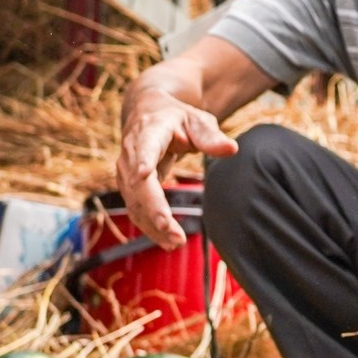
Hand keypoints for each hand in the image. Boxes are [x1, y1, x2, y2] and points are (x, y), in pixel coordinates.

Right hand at [115, 81, 238, 247]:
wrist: (147, 114)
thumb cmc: (177, 118)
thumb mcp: (197, 120)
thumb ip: (212, 136)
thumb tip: (232, 149)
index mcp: (149, 131)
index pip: (144, 147)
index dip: (143, 160)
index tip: (144, 173)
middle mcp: (131, 152)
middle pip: (138, 185)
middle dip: (155, 211)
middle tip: (175, 235)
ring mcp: (126, 171)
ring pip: (135, 202)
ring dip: (153, 226)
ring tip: (176, 243)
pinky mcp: (128, 186)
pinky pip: (136, 210)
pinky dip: (150, 227)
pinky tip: (166, 242)